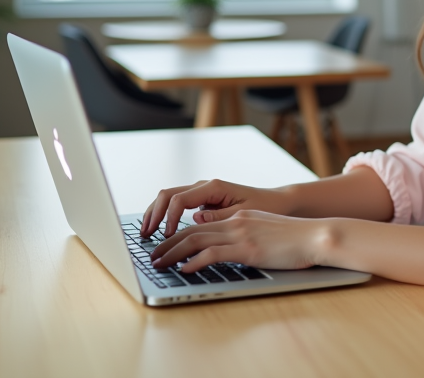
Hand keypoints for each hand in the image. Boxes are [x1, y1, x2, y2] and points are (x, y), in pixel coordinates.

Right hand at [140, 179, 290, 237]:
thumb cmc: (265, 207)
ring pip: (168, 198)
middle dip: (153, 214)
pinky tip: (158, 231)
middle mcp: (204, 187)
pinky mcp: (202, 201)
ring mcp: (201, 193)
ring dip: (154, 214)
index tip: (166, 236)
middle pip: (167, 194)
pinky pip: (176, 205)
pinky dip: (163, 215)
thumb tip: (195, 219)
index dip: (168, 218)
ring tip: (145, 233)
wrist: (278, 202)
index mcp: (213, 187)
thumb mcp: (244, 215)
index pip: (179, 199)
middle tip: (145, 235)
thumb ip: (219, 217)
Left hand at [149, 210, 327, 272]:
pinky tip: (184, 270)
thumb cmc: (296, 239)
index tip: (164, 247)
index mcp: (239, 217)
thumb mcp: (265, 231)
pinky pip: (213, 253)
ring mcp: (241, 233)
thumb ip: (243, 233)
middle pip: (191, 230)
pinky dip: (194, 262)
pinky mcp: (247, 248)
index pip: (200, 224)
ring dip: (172, 253)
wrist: (317, 236)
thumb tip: (224, 245)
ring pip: (195, 240)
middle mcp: (236, 221)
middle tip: (152, 258)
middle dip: (167, 245)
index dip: (177, 236)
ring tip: (159, 265)